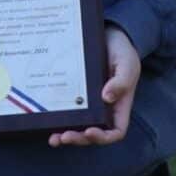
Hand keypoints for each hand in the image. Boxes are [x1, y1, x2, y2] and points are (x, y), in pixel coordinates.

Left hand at [48, 25, 140, 147]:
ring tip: (54, 138)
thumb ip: (121, 81)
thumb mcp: (127, 64)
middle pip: (93, 134)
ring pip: (78, 126)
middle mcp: (103, 109)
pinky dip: (59, 119)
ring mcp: (89, 103)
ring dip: (66, 135)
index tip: (89, 131)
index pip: (115, 131)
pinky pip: (68, 110)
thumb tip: (106, 97)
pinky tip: (48, 122)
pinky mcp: (76, 94)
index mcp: (119, 106)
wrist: (109, 36)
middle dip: (79, 138)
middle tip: (64, 136)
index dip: (103, 137)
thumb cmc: (122, 52)